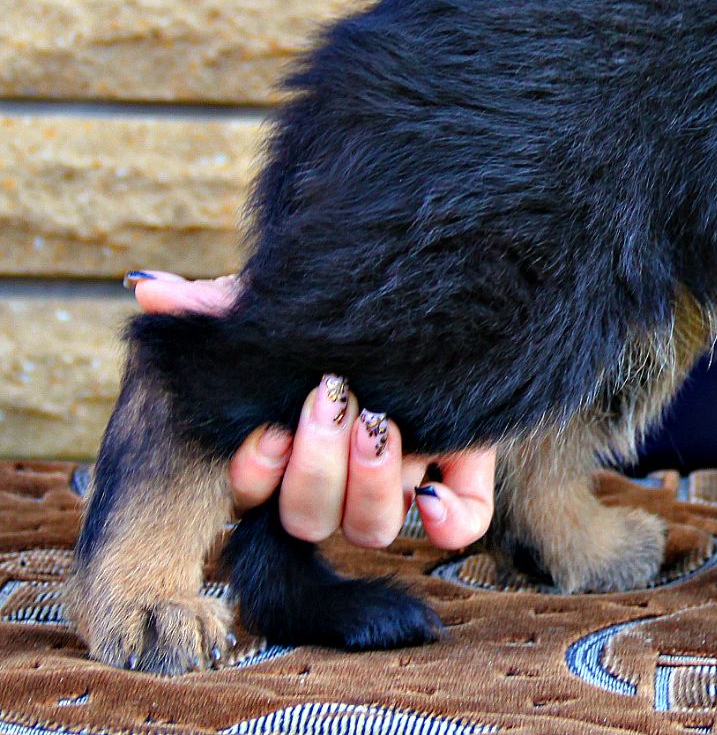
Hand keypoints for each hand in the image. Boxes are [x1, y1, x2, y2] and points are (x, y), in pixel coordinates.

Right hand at [124, 271, 496, 549]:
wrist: (445, 298)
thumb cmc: (351, 311)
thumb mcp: (290, 305)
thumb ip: (222, 304)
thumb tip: (150, 288)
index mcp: (294, 447)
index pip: (254, 493)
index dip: (255, 475)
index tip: (267, 430)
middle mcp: (344, 477)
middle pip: (308, 519)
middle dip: (314, 469)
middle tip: (333, 399)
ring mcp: (403, 480)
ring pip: (373, 530)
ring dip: (371, 487)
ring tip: (380, 423)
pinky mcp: (466, 472)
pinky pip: (461, 523)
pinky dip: (450, 519)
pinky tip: (435, 484)